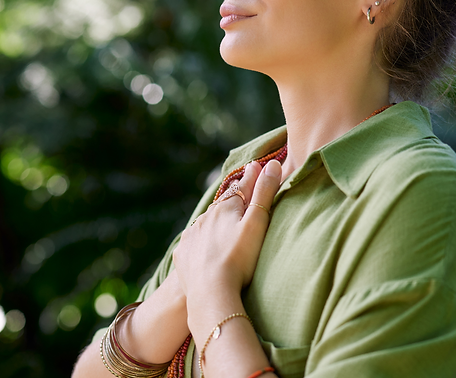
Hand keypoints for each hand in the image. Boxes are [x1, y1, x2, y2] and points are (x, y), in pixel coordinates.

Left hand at [173, 159, 281, 297]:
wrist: (211, 292)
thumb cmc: (240, 258)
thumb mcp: (257, 223)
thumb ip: (265, 193)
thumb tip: (272, 164)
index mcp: (225, 207)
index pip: (242, 187)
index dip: (251, 178)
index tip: (256, 167)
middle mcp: (205, 217)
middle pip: (223, 204)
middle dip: (233, 200)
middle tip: (241, 194)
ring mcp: (192, 236)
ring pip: (207, 223)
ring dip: (216, 221)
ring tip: (224, 225)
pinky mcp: (183, 254)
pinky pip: (194, 244)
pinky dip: (202, 242)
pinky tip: (206, 249)